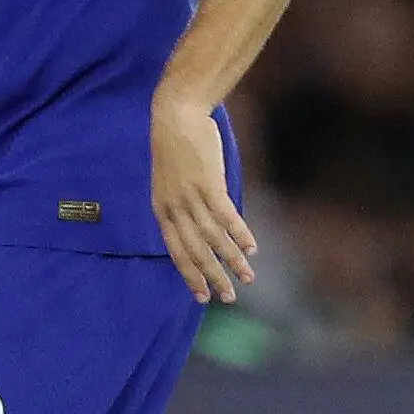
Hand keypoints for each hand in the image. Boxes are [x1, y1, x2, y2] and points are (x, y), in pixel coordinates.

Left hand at [151, 90, 255, 303]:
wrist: (175, 116)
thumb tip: (202, 227)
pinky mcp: (208, 185)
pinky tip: (252, 249)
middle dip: (213, 277)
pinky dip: (240, 235)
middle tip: (229, 298)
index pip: (176, 252)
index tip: (202, 297)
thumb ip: (182, 206)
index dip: (190, 275)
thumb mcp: (172, 182)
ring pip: (213, 239)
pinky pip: (226, 217)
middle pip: (195, 252)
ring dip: (232, 260)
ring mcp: (190, 197)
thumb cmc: (176, 147)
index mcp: (161, 210)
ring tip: (247, 278)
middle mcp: (173, 208)